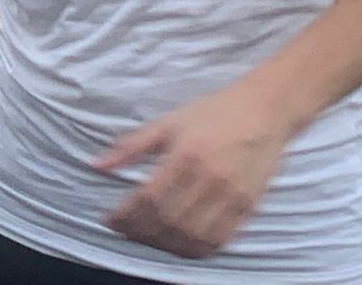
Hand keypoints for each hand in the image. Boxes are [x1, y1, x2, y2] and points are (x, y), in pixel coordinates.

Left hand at [92, 84, 292, 258]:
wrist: (264, 111)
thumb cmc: (212, 113)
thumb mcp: (167, 122)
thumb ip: (131, 146)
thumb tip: (97, 165)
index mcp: (187, 155)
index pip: (151, 198)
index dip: (127, 215)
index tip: (109, 220)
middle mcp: (211, 179)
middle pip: (170, 221)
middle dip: (141, 231)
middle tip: (124, 229)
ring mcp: (233, 197)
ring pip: (194, 237)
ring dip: (165, 244)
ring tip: (146, 236)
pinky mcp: (249, 208)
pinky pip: (220, 241)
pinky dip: (194, 248)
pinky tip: (177, 242)